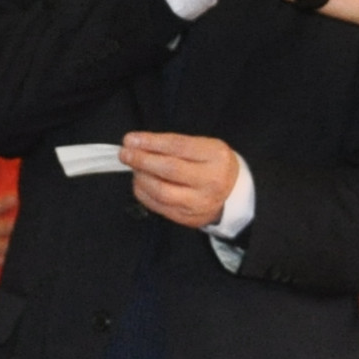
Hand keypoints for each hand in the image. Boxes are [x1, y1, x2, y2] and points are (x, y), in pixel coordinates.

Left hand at [120, 131, 243, 230]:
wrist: (233, 194)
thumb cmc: (213, 165)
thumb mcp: (204, 147)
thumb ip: (174, 145)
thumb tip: (139, 144)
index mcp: (215, 156)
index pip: (178, 146)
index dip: (151, 142)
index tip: (131, 139)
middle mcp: (210, 181)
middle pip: (169, 169)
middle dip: (142, 160)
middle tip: (125, 154)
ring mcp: (199, 203)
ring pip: (161, 191)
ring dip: (141, 177)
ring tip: (134, 168)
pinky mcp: (187, 218)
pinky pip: (158, 206)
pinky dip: (143, 193)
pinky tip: (140, 182)